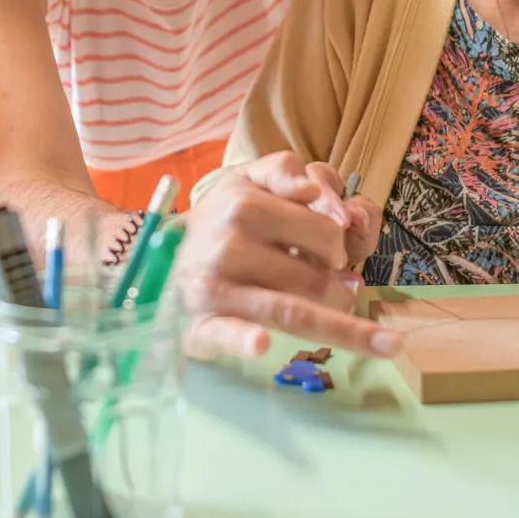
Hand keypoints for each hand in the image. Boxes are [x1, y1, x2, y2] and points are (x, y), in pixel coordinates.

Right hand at [177, 152, 401, 361]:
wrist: (164, 258)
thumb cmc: (224, 217)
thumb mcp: (253, 179)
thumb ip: (292, 174)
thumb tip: (329, 202)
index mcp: (246, 204)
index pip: (325, 232)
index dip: (341, 245)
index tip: (336, 254)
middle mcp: (228, 245)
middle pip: (314, 279)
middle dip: (340, 289)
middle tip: (337, 287)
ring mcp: (213, 287)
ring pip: (290, 311)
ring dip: (335, 326)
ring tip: (354, 324)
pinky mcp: (201, 325)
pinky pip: (226, 334)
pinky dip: (244, 339)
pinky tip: (260, 343)